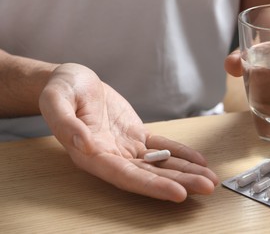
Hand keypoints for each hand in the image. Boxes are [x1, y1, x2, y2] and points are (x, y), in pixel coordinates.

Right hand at [39, 63, 217, 201]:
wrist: (72, 81)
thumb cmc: (61, 88)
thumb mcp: (56, 100)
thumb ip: (66, 123)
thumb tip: (83, 144)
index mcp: (91, 154)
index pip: (125, 176)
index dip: (152, 185)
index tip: (178, 193)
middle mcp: (111, 156)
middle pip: (148, 175)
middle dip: (179, 182)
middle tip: (207, 187)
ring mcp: (126, 147)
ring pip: (158, 164)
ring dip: (185, 172)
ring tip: (209, 178)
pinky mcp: (136, 135)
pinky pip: (161, 146)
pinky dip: (180, 153)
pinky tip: (197, 160)